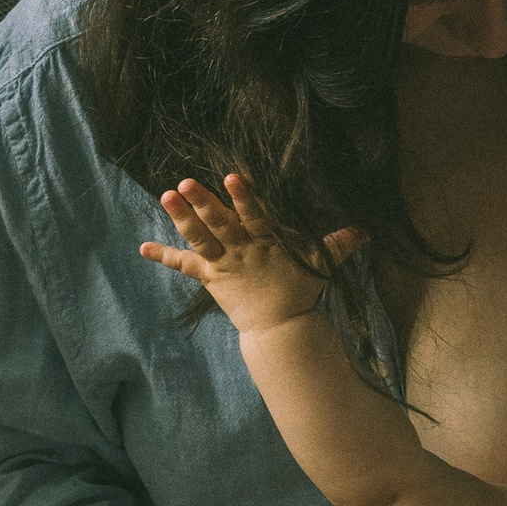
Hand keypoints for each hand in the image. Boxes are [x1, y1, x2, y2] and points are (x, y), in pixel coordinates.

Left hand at [137, 175, 364, 336]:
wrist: (279, 329)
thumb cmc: (298, 293)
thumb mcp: (319, 267)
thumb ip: (337, 246)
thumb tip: (365, 232)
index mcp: (266, 243)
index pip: (255, 216)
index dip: (244, 197)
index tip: (233, 176)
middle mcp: (241, 251)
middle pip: (219, 224)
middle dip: (202, 203)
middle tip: (184, 182)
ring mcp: (223, 264)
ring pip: (199, 238)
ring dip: (182, 217)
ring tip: (166, 195)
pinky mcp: (209, 277)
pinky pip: (183, 265)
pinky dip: (163, 256)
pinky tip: (142, 247)